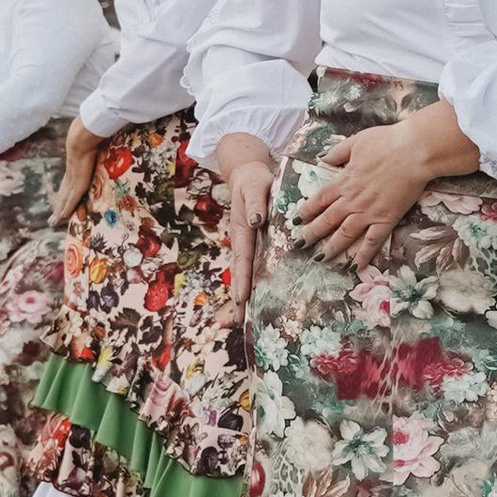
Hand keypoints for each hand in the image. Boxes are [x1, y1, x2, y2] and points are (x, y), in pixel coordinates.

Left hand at [50, 123, 102, 228]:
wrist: (82, 138)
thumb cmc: (89, 137)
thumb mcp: (92, 144)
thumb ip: (95, 146)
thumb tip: (100, 139)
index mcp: (75, 166)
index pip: (68, 183)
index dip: (64, 194)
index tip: (60, 201)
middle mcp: (71, 175)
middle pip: (64, 194)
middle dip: (59, 206)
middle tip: (52, 218)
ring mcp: (73, 180)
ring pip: (65, 199)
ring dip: (59, 210)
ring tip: (54, 221)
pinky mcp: (78, 184)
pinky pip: (72, 200)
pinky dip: (67, 208)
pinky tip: (62, 217)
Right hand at [210, 139, 279, 308]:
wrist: (249, 175)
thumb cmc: (254, 181)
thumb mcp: (256, 187)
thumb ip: (257, 204)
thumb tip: (258, 222)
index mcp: (243, 230)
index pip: (243, 259)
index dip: (243, 280)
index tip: (241, 299)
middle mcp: (245, 241)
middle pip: (241, 273)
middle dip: (239, 296)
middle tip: (237, 320)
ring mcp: (249, 244)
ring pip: (246, 272)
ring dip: (245, 294)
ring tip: (242, 318)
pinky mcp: (257, 243)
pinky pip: (255, 265)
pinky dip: (253, 282)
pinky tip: (258, 298)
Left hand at [296, 114, 441, 268]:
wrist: (414, 151)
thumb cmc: (386, 142)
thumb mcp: (355, 142)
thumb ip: (337, 152)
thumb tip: (322, 159)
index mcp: (343, 181)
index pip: (318, 200)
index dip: (306, 212)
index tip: (295, 222)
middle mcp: (352, 200)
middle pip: (326, 221)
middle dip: (311, 234)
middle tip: (299, 246)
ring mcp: (369, 212)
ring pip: (344, 235)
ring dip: (331, 248)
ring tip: (319, 259)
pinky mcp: (387, 219)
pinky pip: (372, 241)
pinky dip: (363, 255)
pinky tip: (355, 267)